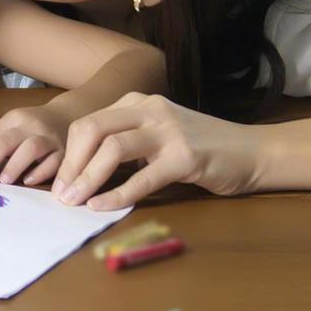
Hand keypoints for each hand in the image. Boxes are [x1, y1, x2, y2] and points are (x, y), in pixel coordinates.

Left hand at [0, 104, 66, 186]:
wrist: (66, 116)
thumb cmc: (32, 127)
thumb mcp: (12, 128)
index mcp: (13, 119)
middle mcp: (31, 127)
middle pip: (6, 141)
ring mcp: (49, 138)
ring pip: (32, 148)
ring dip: (15, 165)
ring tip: (3, 181)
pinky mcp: (65, 152)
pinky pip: (54, 162)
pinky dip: (41, 172)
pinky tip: (29, 181)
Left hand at [49, 92, 267, 208]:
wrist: (252, 151)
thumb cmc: (201, 148)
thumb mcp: (156, 137)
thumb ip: (125, 145)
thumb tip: (81, 173)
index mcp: (137, 103)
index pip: (88, 123)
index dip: (67, 154)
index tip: (58, 182)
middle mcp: (149, 109)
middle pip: (92, 130)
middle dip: (70, 164)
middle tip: (61, 194)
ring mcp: (168, 131)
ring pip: (113, 149)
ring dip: (87, 178)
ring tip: (74, 202)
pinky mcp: (186, 157)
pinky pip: (143, 177)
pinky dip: (118, 194)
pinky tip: (102, 207)